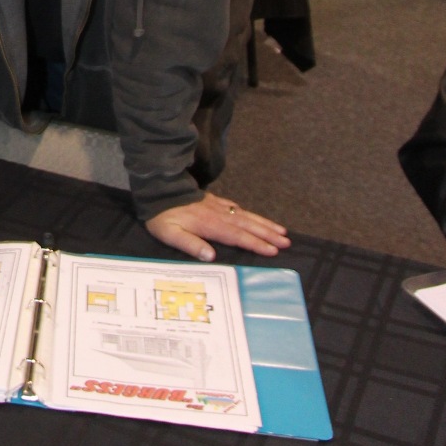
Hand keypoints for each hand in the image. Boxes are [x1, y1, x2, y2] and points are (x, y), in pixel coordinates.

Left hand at [146, 192, 289, 263]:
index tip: (273, 250)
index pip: (237, 236)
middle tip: (286, 242)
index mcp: (210, 225)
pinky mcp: (214, 201)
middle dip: (268, 234)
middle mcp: (218, 214)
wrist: (159, 190)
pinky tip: (255, 217)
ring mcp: (218, 206)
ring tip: (281, 231)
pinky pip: (237, 208)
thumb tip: (211, 256)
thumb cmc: (163, 216)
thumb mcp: (170, 234)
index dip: (255, 243)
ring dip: (264, 224)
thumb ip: (190, 244)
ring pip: (245, 215)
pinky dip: (249, 214)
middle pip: (247, 225)